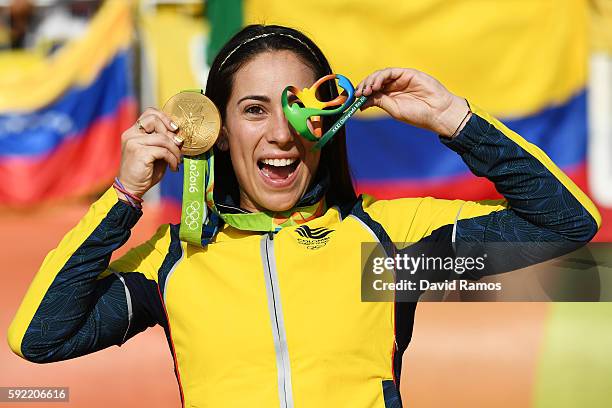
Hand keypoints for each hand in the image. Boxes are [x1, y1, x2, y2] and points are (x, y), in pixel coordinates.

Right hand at [117, 108, 182, 197]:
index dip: (164, 118)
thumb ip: (163, 142)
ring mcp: (133, 143)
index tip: (175, 129)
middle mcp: (131, 134)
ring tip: (177, 160)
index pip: (149, 113)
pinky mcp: (139, 153)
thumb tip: (179, 136)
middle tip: (178, 146)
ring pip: (163, 138)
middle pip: (155, 120)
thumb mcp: (156, 153)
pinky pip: (163, 151)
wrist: (132, 188)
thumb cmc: (145, 171)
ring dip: (175, 150)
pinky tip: (173, 167)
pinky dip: (172, 159)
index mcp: (133, 132)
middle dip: (171, 133)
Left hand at [355, 68, 470, 136]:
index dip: (360, 93)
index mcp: (389, 97)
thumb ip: (379, 101)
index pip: (371, 92)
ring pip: (379, 76)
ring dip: (370, 82)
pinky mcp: (407, 73)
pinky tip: (375, 86)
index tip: (350, 99)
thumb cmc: (419, 115)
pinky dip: (380, 77)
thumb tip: (362, 100)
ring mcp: (400, 80)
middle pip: (373, 82)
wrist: (438, 112)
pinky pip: (389, 72)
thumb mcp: (394, 110)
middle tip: (357, 94)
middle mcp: (393, 87)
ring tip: (366, 91)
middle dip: (362, 86)